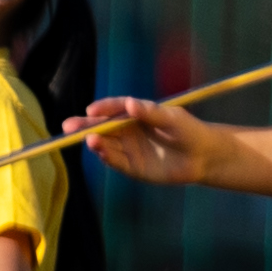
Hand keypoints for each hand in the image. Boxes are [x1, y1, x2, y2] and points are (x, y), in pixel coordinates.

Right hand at [71, 93, 207, 186]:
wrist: (203, 156)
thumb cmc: (188, 131)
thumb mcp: (171, 118)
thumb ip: (150, 112)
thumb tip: (129, 103)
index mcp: (134, 114)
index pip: (113, 109)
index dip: (102, 109)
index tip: (91, 110)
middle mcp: (126, 130)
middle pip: (101, 127)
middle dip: (85, 126)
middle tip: (68, 126)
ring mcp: (127, 148)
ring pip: (105, 145)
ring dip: (95, 143)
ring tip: (89, 139)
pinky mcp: (131, 166)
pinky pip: (114, 161)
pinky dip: (106, 156)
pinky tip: (99, 151)